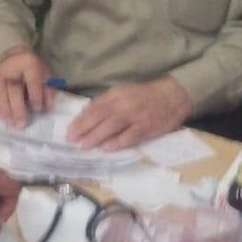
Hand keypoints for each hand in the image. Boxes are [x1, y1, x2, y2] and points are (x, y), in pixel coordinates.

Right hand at [0, 48, 52, 127]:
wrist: (15, 58)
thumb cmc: (32, 70)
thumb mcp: (45, 75)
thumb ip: (47, 91)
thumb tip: (48, 107)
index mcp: (29, 63)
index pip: (32, 81)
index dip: (35, 96)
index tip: (37, 109)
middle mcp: (11, 67)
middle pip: (13, 88)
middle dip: (17, 108)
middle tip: (21, 124)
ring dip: (4, 109)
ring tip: (10, 122)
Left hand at [66, 78, 192, 150]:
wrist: (171, 96)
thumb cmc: (145, 95)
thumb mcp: (123, 92)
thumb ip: (106, 102)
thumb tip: (87, 113)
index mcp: (116, 95)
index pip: (95, 107)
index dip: (81, 119)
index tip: (69, 129)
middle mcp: (123, 104)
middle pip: (100, 116)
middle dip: (84, 129)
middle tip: (71, 139)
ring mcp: (135, 116)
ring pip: (112, 127)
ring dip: (96, 136)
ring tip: (84, 145)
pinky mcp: (146, 128)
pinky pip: (130, 136)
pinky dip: (117, 142)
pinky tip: (107, 149)